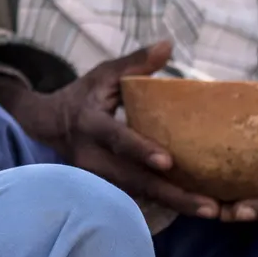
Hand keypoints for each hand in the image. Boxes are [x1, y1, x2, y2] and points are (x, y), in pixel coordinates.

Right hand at [0, 40, 218, 219]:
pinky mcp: (102, 189)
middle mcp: (91, 157)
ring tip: (211, 211)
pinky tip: (193, 209)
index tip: (168, 162)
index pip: (117, 139)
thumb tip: (168, 44)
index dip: (141, 150)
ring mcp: (95, 178)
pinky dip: (165, 205)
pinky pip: (136, 199)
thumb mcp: (103, 75)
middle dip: (173, 195)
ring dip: (175, 205)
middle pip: (134, 181)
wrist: (45, 125)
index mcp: (91, 124)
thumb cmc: (82, 96)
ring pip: (138, 195)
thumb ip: (134, 63)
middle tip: (211, 207)